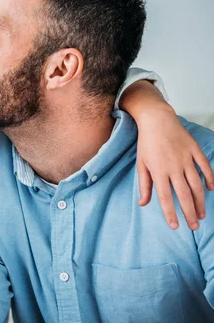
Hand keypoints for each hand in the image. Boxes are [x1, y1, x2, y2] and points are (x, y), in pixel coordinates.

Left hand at [136, 107, 213, 230]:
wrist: (157, 120)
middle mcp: (173, 167)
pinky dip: (210, 179)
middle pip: (184, 195)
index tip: (175, 226)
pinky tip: (211, 190)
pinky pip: (205, 168)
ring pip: (197, 185)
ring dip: (200, 201)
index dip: (170, 213)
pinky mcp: (195, 151)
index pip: (165, 197)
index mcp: (158, 171)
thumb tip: (143, 203)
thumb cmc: (147, 143)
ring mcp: (186, 159)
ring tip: (202, 214)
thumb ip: (144, 185)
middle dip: (189, 213)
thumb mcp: (141, 164)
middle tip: (194, 226)